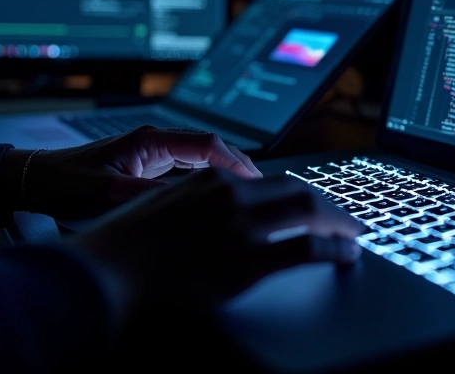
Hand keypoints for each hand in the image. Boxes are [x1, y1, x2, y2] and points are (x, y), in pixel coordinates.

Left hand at [0, 126, 260, 218]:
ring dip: (225, 173)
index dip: (235, 161)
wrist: (34, 180)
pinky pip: (188, 167)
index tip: (254, 180)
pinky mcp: (147, 164)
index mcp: (149, 140)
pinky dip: (208, 179)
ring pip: (201, 157)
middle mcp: (154, 141)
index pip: (207, 143)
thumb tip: (181, 200)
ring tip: (247, 193)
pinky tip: (217, 196)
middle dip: (238, 165)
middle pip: (210, 147)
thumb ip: (144, 195)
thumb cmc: (62, 184)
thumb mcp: (104, 194)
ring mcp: (152, 151)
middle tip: (261, 189)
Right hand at [68, 168, 363, 324]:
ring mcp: (241, 226)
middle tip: (344, 217)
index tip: (312, 202)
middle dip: (327, 204)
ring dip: (339, 222)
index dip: (298, 192)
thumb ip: (190, 207)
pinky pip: (308, 248)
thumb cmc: (119, 252)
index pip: (268, 179)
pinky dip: (335, 249)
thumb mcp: (157, 210)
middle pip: (297, 190)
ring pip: (311, 211)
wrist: (101, 275)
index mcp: (208, 182)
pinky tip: (346, 255)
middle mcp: (230, 195)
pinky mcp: (249, 259)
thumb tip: (209, 221)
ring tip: (353, 233)